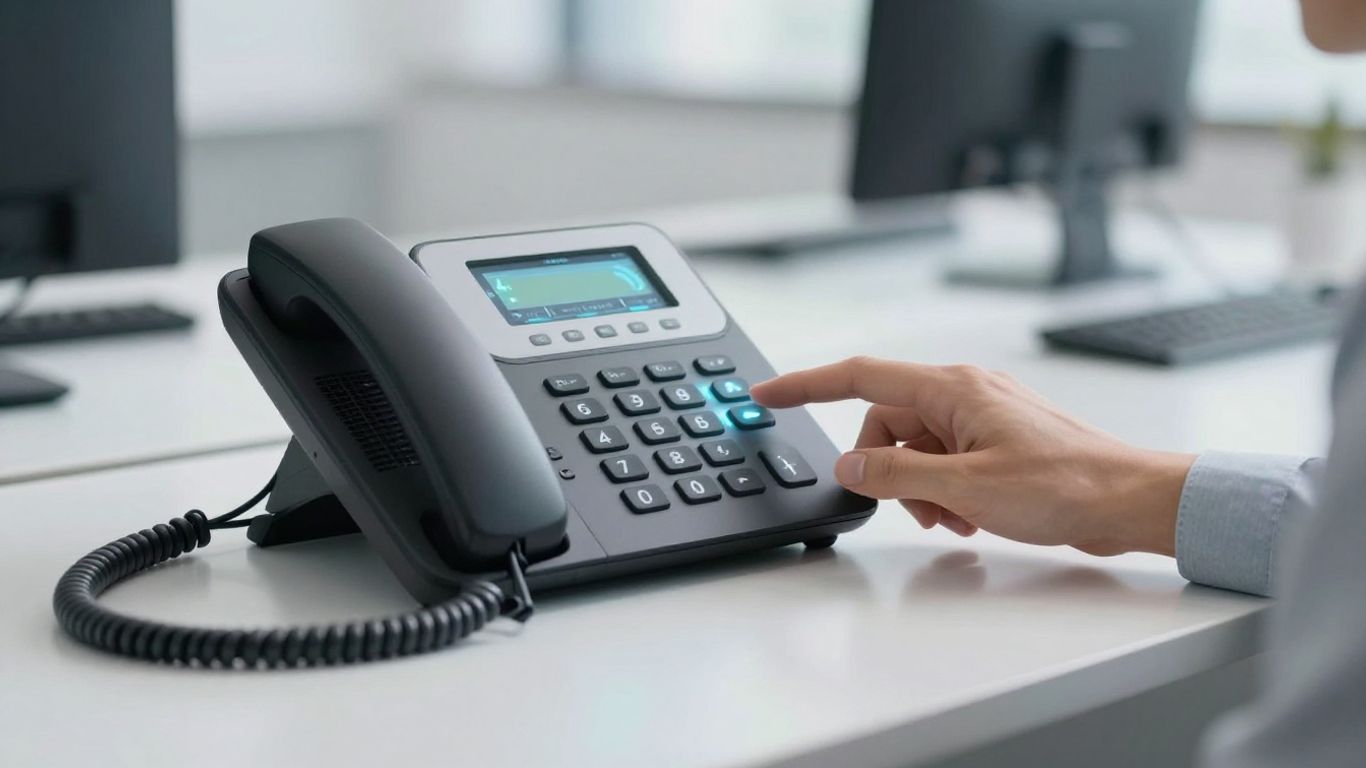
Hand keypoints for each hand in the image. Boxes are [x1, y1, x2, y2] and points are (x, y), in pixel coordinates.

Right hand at [751, 357, 1193, 556]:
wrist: (1131, 500)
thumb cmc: (1067, 484)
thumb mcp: (966, 486)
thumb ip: (897, 474)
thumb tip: (850, 464)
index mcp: (952, 388)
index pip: (860, 376)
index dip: (806, 385)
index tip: (766, 395)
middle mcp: (963, 394)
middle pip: (886, 425)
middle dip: (888, 471)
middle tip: (919, 507)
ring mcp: (981, 418)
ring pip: (914, 450)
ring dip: (920, 489)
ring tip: (958, 516)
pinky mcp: (995, 442)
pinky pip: (943, 462)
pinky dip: (945, 493)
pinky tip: (974, 515)